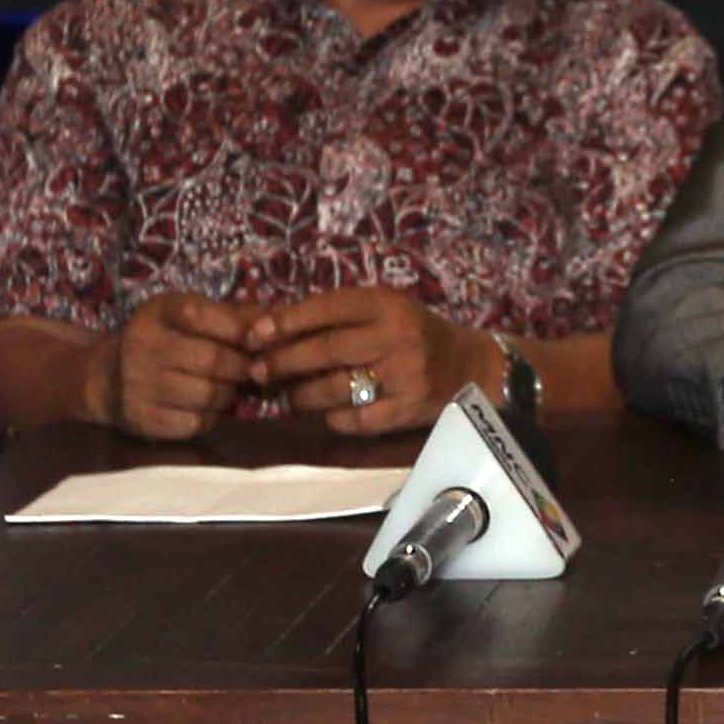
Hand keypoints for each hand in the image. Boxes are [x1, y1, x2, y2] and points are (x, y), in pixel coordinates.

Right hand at [90, 292, 274, 441]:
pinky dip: (211, 417)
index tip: (259, 341)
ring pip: (209, 395)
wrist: (108, 378)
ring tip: (229, 388)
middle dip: (243, 367)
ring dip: (229, 394)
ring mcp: (139, 385)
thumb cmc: (164, 339)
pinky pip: (195, 423)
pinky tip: (208, 407)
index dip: (239, 329)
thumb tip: (278, 317)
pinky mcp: (143, 419)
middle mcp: (143, 345)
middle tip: (254, 370)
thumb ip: (232, 314)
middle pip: (213, 360)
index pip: (202, 315)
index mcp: (158, 312)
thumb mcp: (188, 314)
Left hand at [249, 290, 491, 437]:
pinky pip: (356, 419)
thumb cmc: (413, 333)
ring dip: (302, 395)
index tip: (254, 335)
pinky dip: (334, 418)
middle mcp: (395, 336)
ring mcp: (404, 374)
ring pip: (336, 388)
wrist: (469, 367)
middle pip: (326, 349)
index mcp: (386, 304)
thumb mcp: (384, 309)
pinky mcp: (408, 409)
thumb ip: (339, 315)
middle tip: (257, 373)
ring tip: (289, 396)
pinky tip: (327, 414)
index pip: (327, 308)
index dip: (286, 321)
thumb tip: (273, 327)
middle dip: (284, 362)